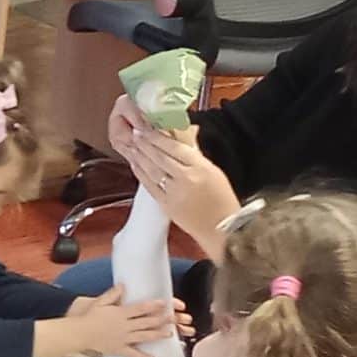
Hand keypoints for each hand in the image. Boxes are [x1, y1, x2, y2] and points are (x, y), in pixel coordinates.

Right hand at [68, 289, 183, 356]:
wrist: (80, 333)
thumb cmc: (90, 317)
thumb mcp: (100, 302)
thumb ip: (113, 294)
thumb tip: (123, 285)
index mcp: (120, 313)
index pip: (140, 308)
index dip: (153, 305)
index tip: (164, 303)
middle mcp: (124, 326)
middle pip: (146, 322)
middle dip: (161, 319)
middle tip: (174, 317)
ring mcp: (123, 338)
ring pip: (143, 336)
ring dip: (157, 335)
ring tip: (169, 333)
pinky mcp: (119, 349)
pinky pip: (133, 354)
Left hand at [116, 118, 238, 259]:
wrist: (223, 228)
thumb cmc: (222, 200)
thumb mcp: (214, 172)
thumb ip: (195, 156)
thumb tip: (182, 139)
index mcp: (201, 168)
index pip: (175, 147)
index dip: (158, 137)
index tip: (148, 128)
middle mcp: (186, 179)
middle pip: (160, 157)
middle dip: (145, 143)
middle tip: (136, 132)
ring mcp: (174, 193)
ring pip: (152, 170)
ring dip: (140, 157)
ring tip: (133, 145)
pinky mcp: (166, 205)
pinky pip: (150, 186)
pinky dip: (141, 174)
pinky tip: (135, 165)